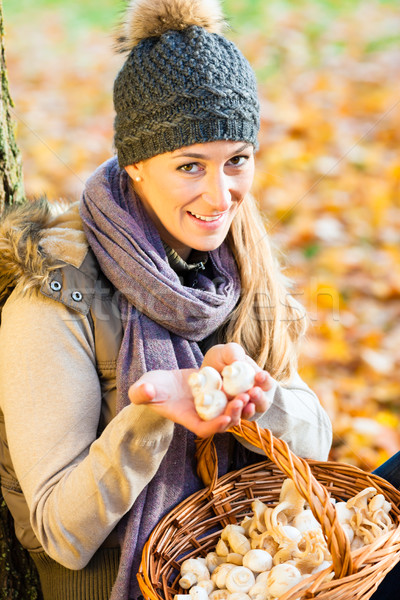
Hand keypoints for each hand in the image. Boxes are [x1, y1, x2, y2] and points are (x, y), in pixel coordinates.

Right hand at [128, 368, 247, 437]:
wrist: (161, 383)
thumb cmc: (150, 388)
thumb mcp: (143, 389)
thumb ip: (142, 392)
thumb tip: (146, 391)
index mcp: (186, 419)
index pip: (204, 429)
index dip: (215, 426)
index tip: (225, 418)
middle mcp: (203, 416)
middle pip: (224, 422)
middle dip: (235, 414)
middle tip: (243, 400)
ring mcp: (212, 406)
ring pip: (233, 410)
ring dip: (244, 404)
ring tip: (252, 391)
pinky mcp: (218, 394)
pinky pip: (234, 396)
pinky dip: (244, 390)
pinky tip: (252, 380)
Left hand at [201, 343, 272, 419]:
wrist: (201, 374)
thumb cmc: (220, 360)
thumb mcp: (226, 351)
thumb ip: (233, 353)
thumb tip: (237, 362)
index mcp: (257, 381)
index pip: (267, 383)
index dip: (265, 380)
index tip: (259, 375)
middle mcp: (252, 398)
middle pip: (263, 403)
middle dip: (259, 398)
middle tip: (253, 391)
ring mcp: (241, 409)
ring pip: (248, 414)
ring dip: (246, 409)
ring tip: (240, 401)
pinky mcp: (227, 417)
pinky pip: (231, 421)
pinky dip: (230, 419)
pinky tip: (227, 416)